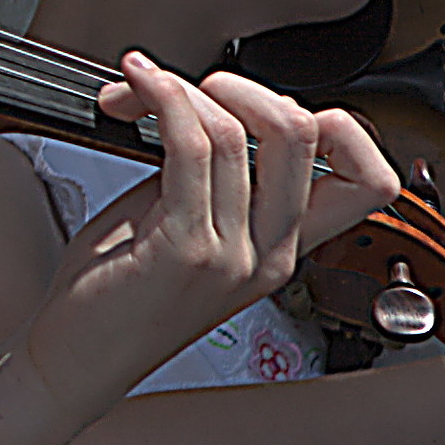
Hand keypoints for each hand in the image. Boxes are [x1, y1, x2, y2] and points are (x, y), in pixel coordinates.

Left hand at [19, 54, 396, 423]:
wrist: (75, 357)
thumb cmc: (117, 292)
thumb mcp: (180, 222)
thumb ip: (211, 172)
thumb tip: (205, 101)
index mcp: (282, 249)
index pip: (369, 180)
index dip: (337, 125)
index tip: (266, 105)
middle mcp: (270, 254)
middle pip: (302, 133)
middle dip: (241, 86)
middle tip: (189, 89)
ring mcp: (233, 255)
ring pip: (235, 132)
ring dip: (181, 89)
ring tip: (141, 87)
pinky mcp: (186, 249)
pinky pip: (190, 147)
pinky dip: (162, 99)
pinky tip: (135, 89)